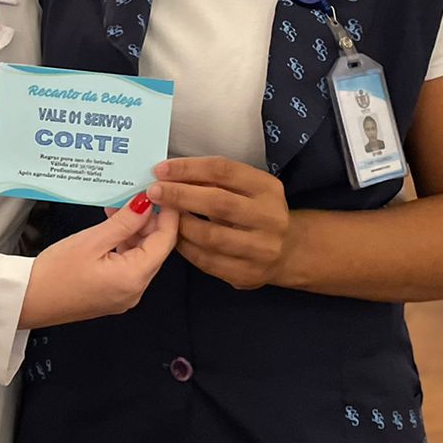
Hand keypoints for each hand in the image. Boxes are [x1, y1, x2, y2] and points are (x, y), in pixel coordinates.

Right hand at [19, 195, 178, 327]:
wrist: (28, 300)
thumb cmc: (53, 275)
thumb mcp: (92, 240)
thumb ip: (124, 222)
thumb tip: (146, 205)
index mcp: (133, 278)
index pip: (166, 241)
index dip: (168, 214)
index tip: (164, 193)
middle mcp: (134, 291)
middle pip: (156, 249)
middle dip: (150, 221)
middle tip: (138, 196)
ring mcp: (124, 295)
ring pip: (142, 257)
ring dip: (135, 232)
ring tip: (118, 210)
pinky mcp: (112, 295)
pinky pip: (129, 266)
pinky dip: (125, 246)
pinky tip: (111, 230)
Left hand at [147, 157, 293, 290]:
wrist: (289, 252)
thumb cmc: (256, 211)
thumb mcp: (246, 189)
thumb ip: (215, 181)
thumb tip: (169, 173)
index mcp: (268, 188)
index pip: (224, 171)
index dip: (189, 168)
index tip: (161, 169)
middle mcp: (270, 218)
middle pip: (218, 203)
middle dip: (180, 195)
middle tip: (154, 191)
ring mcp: (261, 250)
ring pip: (210, 236)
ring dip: (180, 224)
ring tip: (161, 216)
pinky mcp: (248, 274)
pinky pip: (207, 260)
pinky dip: (185, 247)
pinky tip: (173, 237)